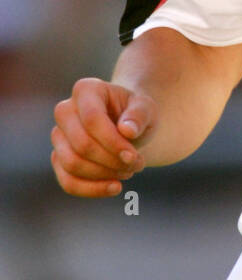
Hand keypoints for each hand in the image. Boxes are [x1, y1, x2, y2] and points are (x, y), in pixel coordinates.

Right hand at [51, 78, 156, 197]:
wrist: (128, 125)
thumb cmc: (135, 113)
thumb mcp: (146, 109)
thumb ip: (139, 116)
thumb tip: (127, 130)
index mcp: (86, 90)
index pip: (91, 119)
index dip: (113, 142)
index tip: (134, 157)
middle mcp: (65, 110)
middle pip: (80, 144)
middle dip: (111, 160)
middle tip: (137, 164)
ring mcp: (58, 135)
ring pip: (72, 164)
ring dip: (104, 175)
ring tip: (129, 171)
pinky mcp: (59, 159)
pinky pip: (67, 181)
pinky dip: (92, 189)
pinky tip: (115, 187)